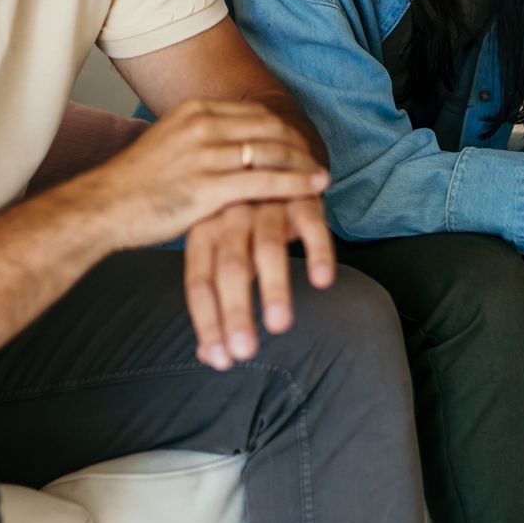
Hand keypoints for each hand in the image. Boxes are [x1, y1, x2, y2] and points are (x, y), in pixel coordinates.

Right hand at [98, 99, 328, 250]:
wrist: (102, 208)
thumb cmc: (134, 186)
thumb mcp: (167, 144)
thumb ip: (198, 140)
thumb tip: (225, 146)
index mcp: (193, 111)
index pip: (254, 113)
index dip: (284, 129)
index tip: (299, 142)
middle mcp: (202, 126)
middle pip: (269, 128)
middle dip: (298, 145)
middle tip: (317, 160)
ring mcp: (206, 155)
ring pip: (272, 153)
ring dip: (303, 165)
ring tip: (322, 177)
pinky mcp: (208, 187)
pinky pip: (264, 182)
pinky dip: (294, 185)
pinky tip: (313, 190)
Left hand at [183, 198, 336, 370]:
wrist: (272, 162)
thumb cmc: (243, 224)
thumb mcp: (221, 255)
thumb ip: (216, 305)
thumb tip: (211, 358)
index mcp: (203, 232)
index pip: (200, 283)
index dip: (209, 322)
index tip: (222, 360)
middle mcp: (230, 216)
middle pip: (230, 267)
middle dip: (236, 311)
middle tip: (245, 352)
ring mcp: (266, 202)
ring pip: (267, 247)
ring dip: (273, 287)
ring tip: (279, 325)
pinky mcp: (302, 195)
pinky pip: (311, 224)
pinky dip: (317, 252)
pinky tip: (323, 282)